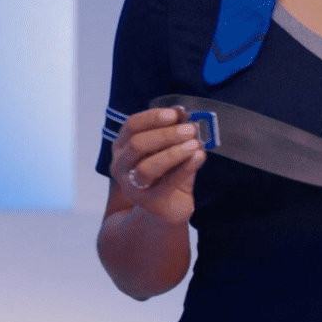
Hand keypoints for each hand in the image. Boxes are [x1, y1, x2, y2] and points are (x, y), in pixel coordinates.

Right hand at [109, 106, 206, 225]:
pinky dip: (185, 167)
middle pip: (137, 144)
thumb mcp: (171, 148)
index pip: (131, 125)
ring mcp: (132, 186)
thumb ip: (176, 132)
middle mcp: (121, 165)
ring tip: (195, 144)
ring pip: (146, 167)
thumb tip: (184, 113)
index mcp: (123, 146)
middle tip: (190, 129)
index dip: (152, 117)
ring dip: (173, 153)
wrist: (167, 208)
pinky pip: (167, 183)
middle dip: (166, 134)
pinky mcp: (150, 202)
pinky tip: (199, 156)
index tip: (175, 114)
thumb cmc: (167, 173)